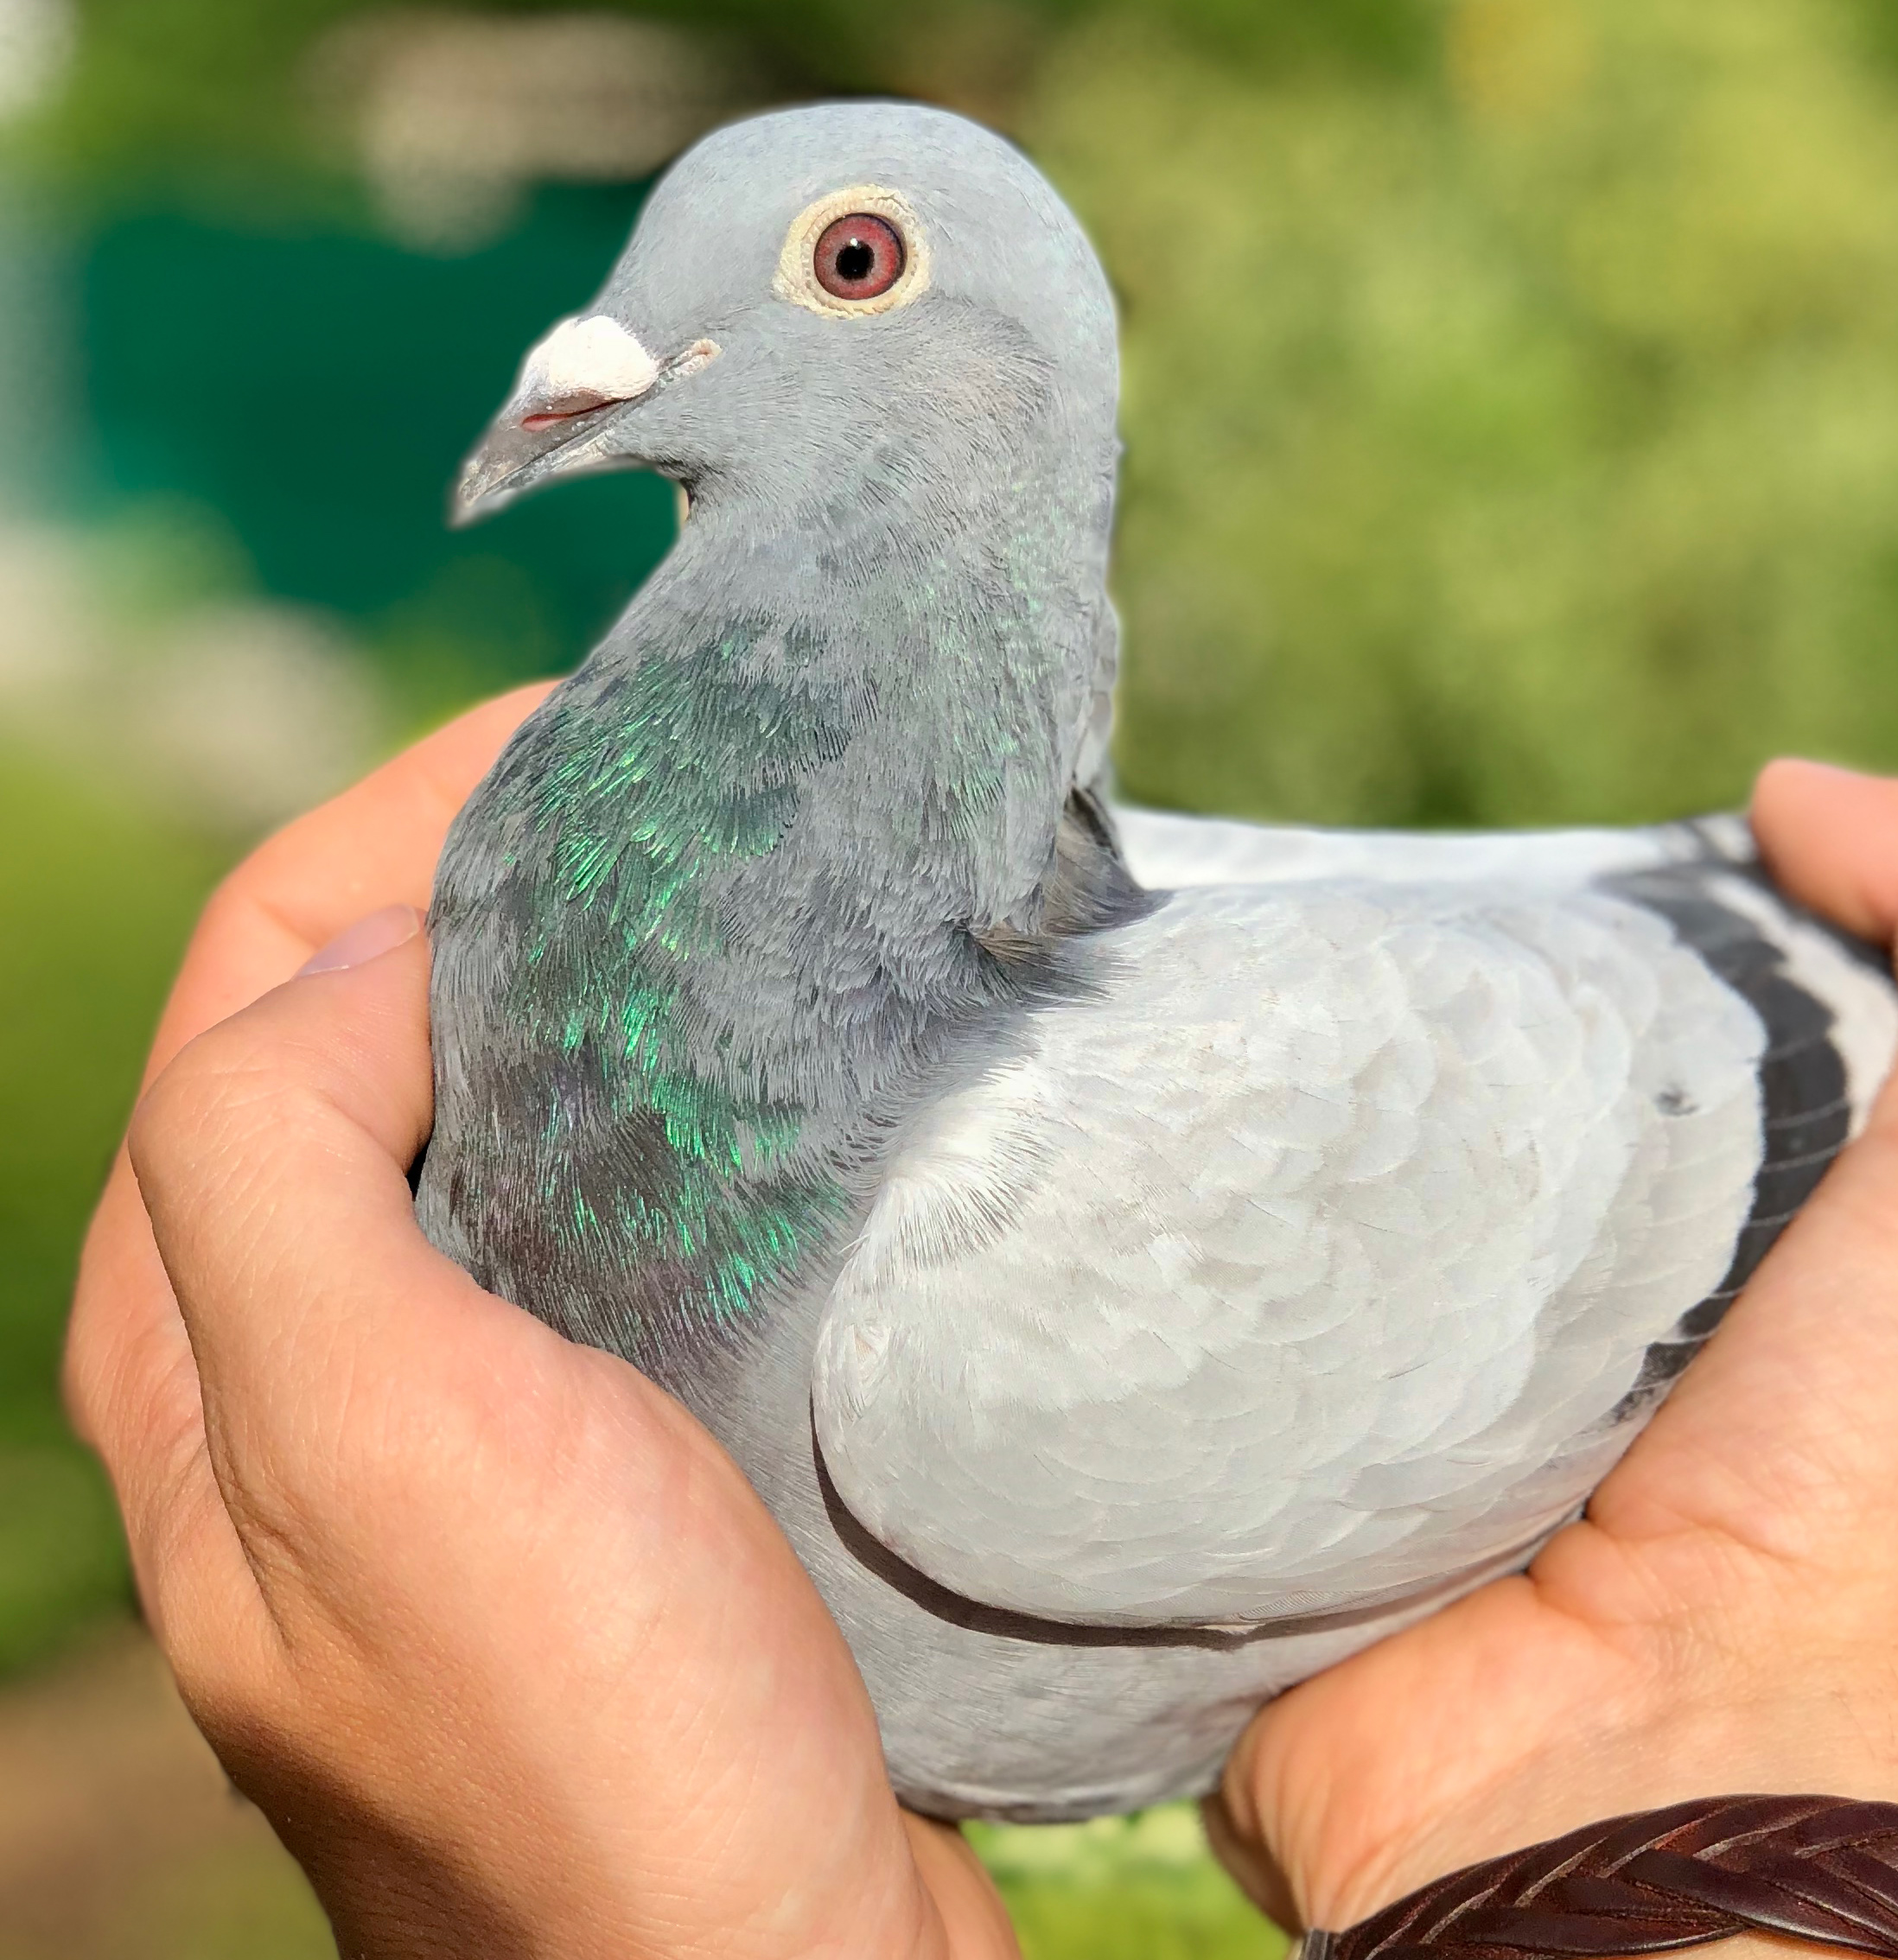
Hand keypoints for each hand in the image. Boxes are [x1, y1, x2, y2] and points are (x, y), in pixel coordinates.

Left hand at [62, 693, 1017, 1958]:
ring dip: (591, 991)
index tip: (586, 726)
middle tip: (688, 794)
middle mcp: (298, 1372)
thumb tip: (365, 962)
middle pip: (364, 1036)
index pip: (250, 986)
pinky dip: (666, 1112)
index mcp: (195, 1343)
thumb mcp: (359, 1430)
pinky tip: (777, 1091)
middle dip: (498, 883)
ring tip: (745, 905)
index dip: (397, 822)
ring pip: (489, 1125)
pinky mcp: (601, 1468)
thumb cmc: (579, 1727)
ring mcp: (455, 1425)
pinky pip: (598, 1224)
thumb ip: (272, 1162)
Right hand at [1208, 762, 1897, 1939]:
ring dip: (1313, 1098)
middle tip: (1381, 916)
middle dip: (1459, 988)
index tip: (1584, 862)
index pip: (1710, 1018)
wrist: (1644, 1790)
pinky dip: (1210, 1221)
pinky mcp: (1307, 1450)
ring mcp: (1454, 1390)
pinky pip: (1239, 1290)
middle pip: (1518, 1078)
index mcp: (1797, 1247)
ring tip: (1248, 993)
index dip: (1662, 922)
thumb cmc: (1867, 1476)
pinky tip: (1167, 1125)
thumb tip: (1793, 795)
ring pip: (1364, 1171)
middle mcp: (1630, 1315)